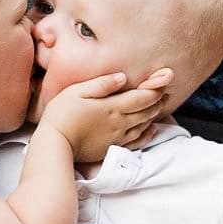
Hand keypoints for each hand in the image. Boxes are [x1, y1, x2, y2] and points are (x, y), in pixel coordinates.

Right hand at [43, 67, 172, 162]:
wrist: (55, 144)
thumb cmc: (62, 114)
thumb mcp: (77, 91)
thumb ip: (101, 84)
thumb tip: (122, 77)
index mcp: (112, 106)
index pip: (142, 96)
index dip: (157, 87)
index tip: (166, 77)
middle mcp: (120, 122)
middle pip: (147, 110)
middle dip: (159, 99)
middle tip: (167, 90)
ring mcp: (118, 136)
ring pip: (144, 125)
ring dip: (155, 114)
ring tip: (161, 104)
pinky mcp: (113, 147)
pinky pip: (137, 141)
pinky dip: (148, 134)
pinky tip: (152, 129)